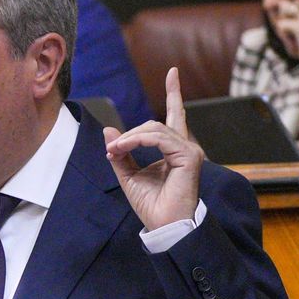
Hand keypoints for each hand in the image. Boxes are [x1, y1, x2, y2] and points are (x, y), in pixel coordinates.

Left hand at [102, 67, 201, 231]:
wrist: (163, 226)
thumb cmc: (151, 205)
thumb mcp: (128, 176)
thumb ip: (121, 153)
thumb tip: (109, 131)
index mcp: (174, 150)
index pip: (176, 115)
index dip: (174, 93)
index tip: (173, 72)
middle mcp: (185, 147)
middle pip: (155, 123)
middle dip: (130, 134)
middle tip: (112, 148)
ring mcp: (190, 151)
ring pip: (155, 129)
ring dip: (130, 139)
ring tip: (115, 151)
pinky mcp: (189, 156)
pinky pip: (159, 138)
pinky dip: (138, 141)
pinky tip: (124, 149)